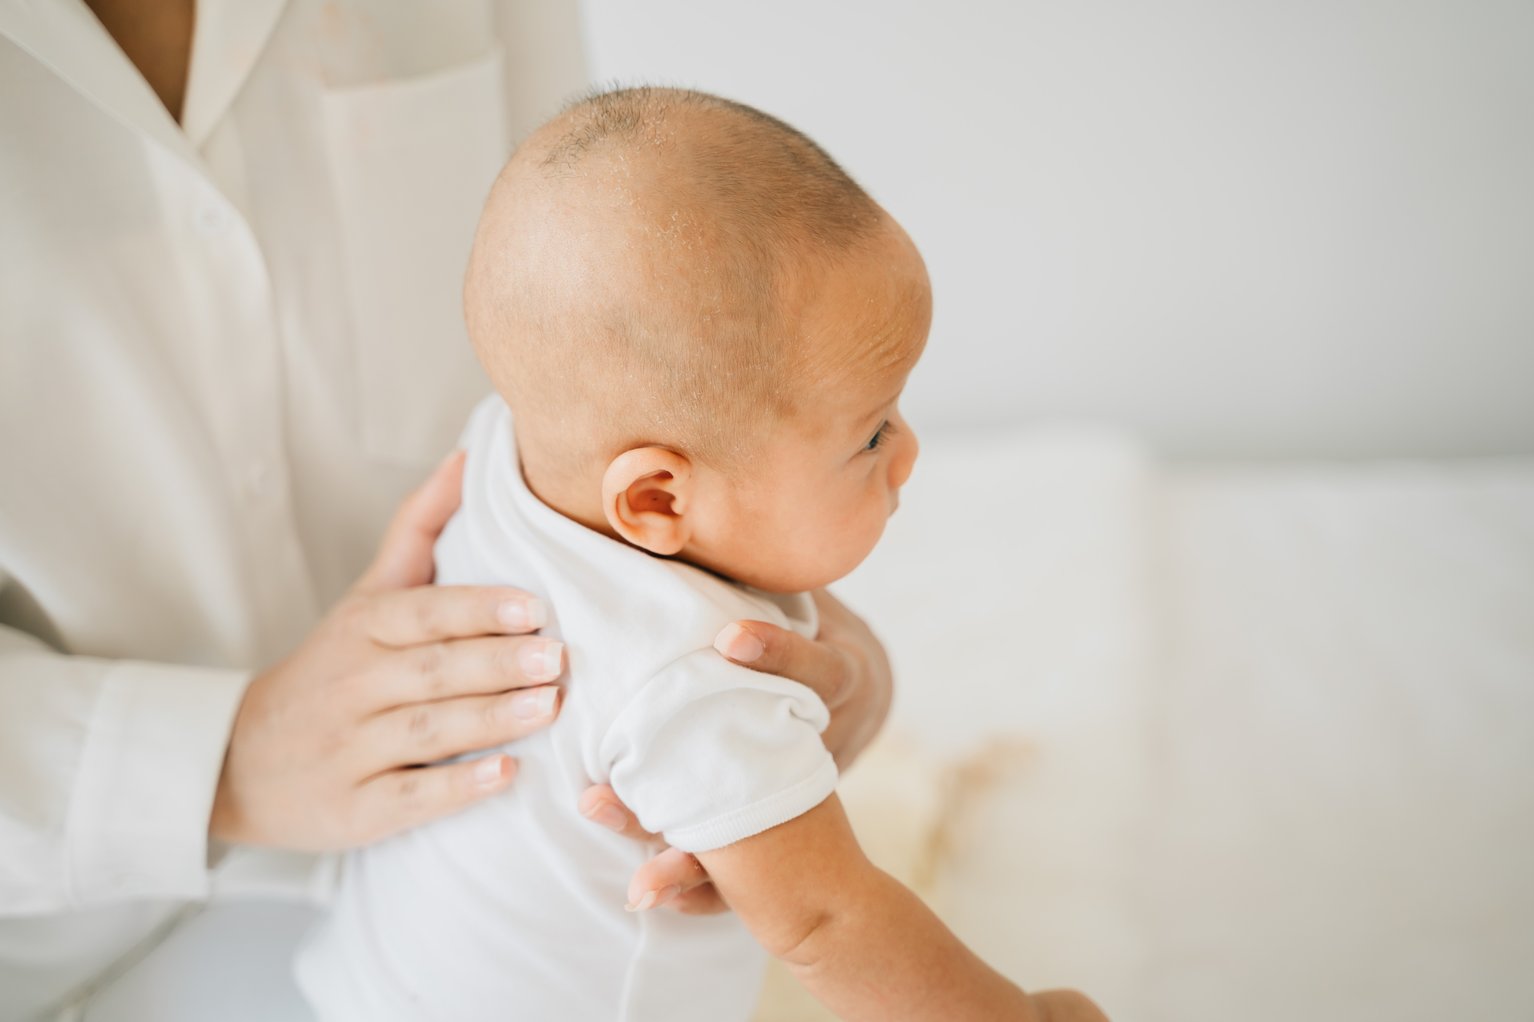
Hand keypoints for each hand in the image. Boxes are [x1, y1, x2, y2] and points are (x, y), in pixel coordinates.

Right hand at [210, 451, 564, 850]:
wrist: (236, 762)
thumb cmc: (331, 668)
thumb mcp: (366, 596)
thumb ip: (418, 528)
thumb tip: (470, 457)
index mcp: (362, 629)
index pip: (422, 614)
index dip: (475, 609)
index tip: (533, 608)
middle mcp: (351, 686)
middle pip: (430, 671)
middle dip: (494, 664)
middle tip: (556, 659)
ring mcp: (349, 750)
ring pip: (425, 731)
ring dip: (489, 720)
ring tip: (546, 708)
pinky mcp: (354, 810)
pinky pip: (408, 798)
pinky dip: (456, 788)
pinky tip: (505, 775)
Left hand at [578, 587, 893, 913]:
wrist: (866, 689)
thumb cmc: (816, 623)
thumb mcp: (807, 590)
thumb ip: (760, 564)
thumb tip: (696, 487)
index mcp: (842, 679)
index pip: (818, 671)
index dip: (779, 656)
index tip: (729, 640)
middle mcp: (823, 742)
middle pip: (772, 775)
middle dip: (706, 787)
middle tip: (618, 794)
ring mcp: (808, 793)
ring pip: (759, 837)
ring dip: (696, 858)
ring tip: (639, 879)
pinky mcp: (788, 830)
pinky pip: (751, 875)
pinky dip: (704, 889)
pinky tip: (650, 897)